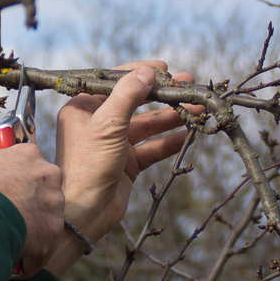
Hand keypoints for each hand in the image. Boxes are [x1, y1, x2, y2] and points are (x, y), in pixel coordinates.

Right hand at [0, 144, 63, 276]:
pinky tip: (12, 258)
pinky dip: (30, 256)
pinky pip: (43, 247)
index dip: (18, 183)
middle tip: (8, 219)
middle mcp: (49, 173)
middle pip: (44, 192)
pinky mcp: (53, 229)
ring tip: (8, 242)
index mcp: (29, 154)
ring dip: (31, 231)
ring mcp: (54, 201)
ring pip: (46, 220)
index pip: (31, 168)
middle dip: (30, 206)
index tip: (7, 194)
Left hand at [45, 61, 198, 276]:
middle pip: (135, 103)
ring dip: (171, 117)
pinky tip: (188, 133)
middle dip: (162, 95)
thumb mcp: (107, 124)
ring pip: (147, 125)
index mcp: (83, 108)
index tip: (165, 68)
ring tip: (196, 109)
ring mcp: (113, 144)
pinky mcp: (126, 164)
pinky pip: (151, 148)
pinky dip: (169, 141)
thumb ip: (128, 96)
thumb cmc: (88, 165)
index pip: (115, 83)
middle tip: (187, 86)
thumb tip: (147, 72)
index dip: (140, 74)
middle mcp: (97, 123)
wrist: (83, 212)